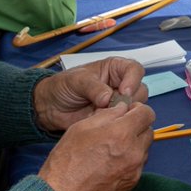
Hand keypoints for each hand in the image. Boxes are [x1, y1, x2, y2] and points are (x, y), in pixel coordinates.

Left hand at [32, 57, 147, 133]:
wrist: (50, 107)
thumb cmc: (63, 86)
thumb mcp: (77, 81)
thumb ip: (93, 87)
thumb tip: (108, 98)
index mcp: (114, 68)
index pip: (134, 69)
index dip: (133, 80)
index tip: (124, 92)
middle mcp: (120, 84)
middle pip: (139, 89)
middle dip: (129, 99)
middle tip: (113, 107)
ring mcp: (118, 102)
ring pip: (135, 106)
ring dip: (123, 111)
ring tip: (104, 113)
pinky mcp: (114, 117)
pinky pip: (124, 120)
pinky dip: (116, 122)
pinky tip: (102, 121)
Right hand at [38, 101, 155, 190]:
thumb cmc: (67, 161)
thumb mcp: (81, 127)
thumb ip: (107, 114)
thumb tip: (122, 108)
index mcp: (122, 134)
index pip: (147, 114)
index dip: (138, 109)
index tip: (128, 112)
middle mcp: (133, 152)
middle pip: (148, 130)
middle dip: (137, 126)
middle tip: (119, 129)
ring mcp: (135, 170)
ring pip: (144, 148)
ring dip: (134, 143)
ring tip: (112, 147)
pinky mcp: (132, 183)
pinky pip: (138, 164)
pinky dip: (130, 159)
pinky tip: (111, 161)